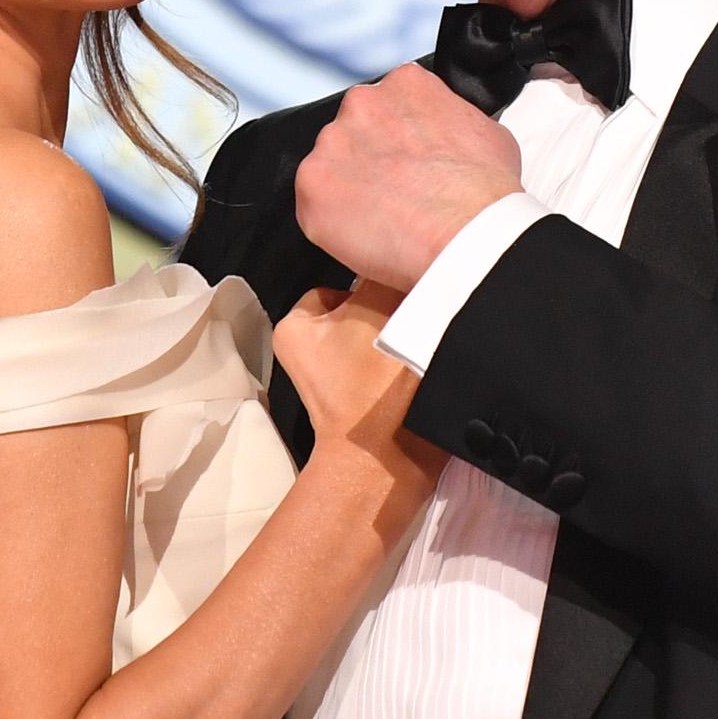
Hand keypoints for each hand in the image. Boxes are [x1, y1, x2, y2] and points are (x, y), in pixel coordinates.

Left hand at [272, 281, 439, 499]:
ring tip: (419, 352)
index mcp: (294, 329)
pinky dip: (404, 372)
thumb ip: (383, 272)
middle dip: (386, 318)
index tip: (393, 304)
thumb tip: (398, 257)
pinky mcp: (367, 410)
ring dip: (402, 344)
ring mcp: (338, 387)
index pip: (338, 287)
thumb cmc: (373, 380)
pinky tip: (423, 374)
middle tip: (410, 327)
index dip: (370, 289)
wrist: (392, 461)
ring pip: (380, 343)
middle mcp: (307, 357)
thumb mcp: (378, 303)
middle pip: (361, 315)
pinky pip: (390, 373)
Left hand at [292, 62, 523, 291]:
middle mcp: (362, 103)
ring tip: (385, 218)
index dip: (399, 137)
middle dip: (370, 158)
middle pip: (355, 131)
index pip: (390, 103)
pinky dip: (335, 222)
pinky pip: (316, 204)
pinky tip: (368, 234)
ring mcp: (332, 142)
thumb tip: (449, 136)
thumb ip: (454, 120)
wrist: (466, 231)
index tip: (410, 160)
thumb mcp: (488, 132)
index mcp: (405, 83)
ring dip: (350, 189)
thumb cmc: (485, 190)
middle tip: (397, 192)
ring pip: (332, 167)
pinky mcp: (312, 184)